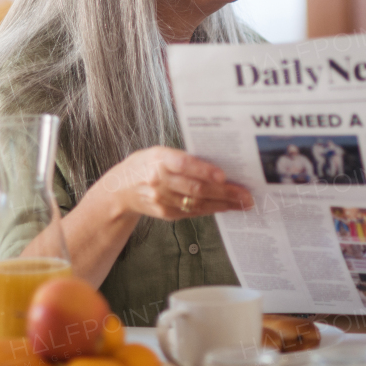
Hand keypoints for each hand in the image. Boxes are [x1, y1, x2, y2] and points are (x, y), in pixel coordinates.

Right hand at [100, 146, 253, 220]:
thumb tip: (216, 163)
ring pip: (197, 203)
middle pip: (195, 188)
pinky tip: (225, 207)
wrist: (119, 190)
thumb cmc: (145, 165)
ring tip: (242, 203)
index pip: (184, 164)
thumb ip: (183, 157)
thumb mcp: (159, 152)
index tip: (224, 176)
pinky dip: (211, 209)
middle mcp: (159, 180)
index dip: (204, 170)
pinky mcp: (165, 213)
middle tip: (245, 195)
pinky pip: (192, 212)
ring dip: (223, 204)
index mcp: (159, 159)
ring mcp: (162, 199)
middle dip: (224, 192)